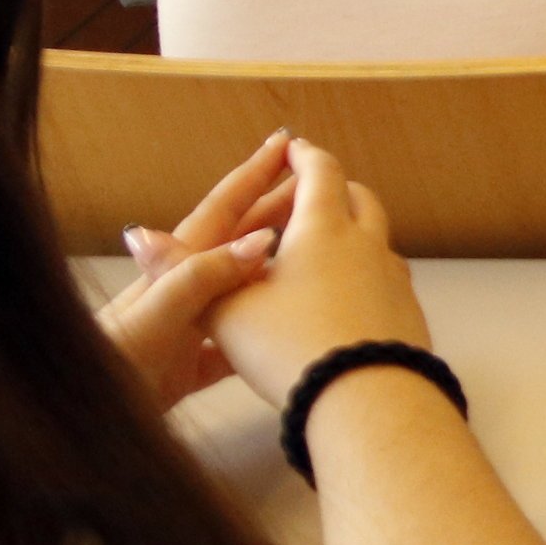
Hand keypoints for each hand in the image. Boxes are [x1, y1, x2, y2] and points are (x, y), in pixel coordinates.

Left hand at [96, 131, 299, 409]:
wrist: (74, 423)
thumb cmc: (107, 369)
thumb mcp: (153, 319)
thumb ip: (200, 279)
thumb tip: (262, 240)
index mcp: (174, 269)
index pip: (222, 210)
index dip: (253, 175)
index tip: (285, 141)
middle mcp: (182, 291)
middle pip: (237, 240)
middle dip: (274, 207)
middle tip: (319, 183)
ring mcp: (185, 329)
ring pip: (242, 286)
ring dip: (276, 261)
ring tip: (316, 242)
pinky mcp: (188, 368)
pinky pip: (236, 337)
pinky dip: (262, 323)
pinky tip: (288, 321)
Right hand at [205, 139, 434, 410]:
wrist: (365, 396)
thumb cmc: (289, 346)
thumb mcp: (225, 311)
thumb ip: (184, 272)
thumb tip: (138, 235)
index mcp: (324, 229)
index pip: (320, 173)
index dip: (303, 157)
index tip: (292, 148)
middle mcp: (367, 244)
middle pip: (358, 198)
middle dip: (333, 189)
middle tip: (309, 192)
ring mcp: (393, 277)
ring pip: (376, 239)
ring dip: (352, 233)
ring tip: (323, 249)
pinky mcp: (407, 312)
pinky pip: (386, 279)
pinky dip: (365, 274)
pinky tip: (345, 300)